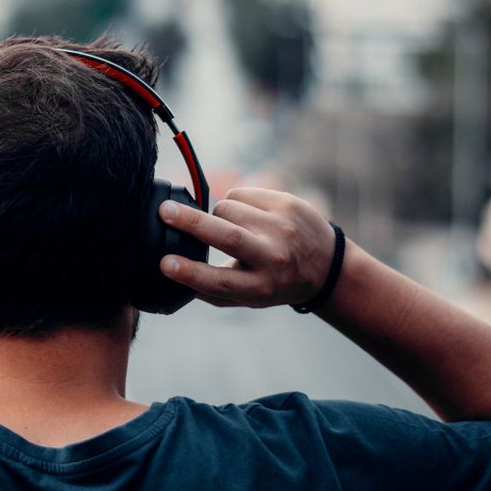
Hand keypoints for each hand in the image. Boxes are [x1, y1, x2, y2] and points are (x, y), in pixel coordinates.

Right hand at [158, 188, 336, 307]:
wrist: (326, 264)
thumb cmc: (274, 281)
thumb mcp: (248, 297)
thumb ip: (212, 290)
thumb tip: (170, 271)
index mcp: (260, 288)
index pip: (220, 282)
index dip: (190, 273)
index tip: (165, 263)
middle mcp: (273, 258)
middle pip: (227, 237)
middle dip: (191, 223)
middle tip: (164, 211)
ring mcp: (282, 228)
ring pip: (228, 207)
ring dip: (216, 214)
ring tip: (228, 225)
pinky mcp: (287, 203)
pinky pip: (241, 193)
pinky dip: (233, 202)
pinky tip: (245, 214)